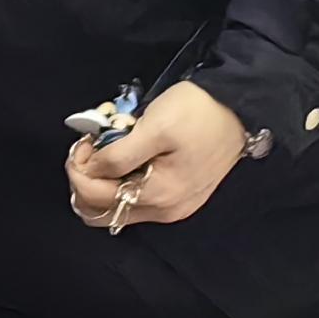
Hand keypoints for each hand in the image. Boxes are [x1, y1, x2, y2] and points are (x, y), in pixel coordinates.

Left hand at [65, 80, 249, 231]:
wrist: (240, 106)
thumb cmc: (199, 112)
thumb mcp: (154, 127)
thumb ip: (117, 156)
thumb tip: (88, 170)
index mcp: (159, 196)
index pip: (94, 197)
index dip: (78, 169)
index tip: (84, 142)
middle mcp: (164, 211)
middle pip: (101, 211)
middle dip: (85, 180)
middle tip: (89, 148)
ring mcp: (173, 207)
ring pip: (116, 206)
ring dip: (100, 181)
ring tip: (105, 150)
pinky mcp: (178, 196)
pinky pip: (134, 197)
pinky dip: (120, 179)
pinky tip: (124, 155)